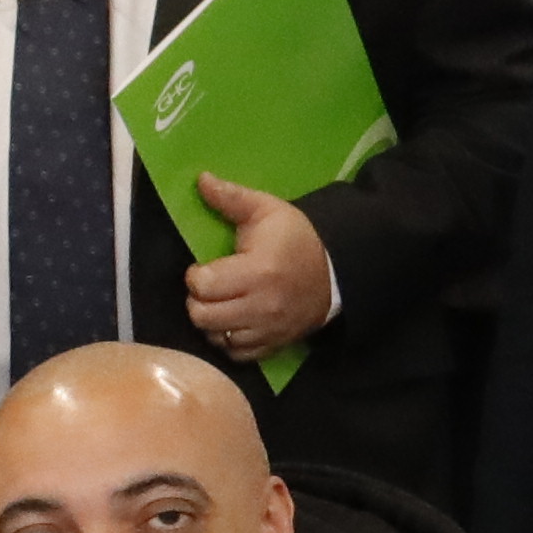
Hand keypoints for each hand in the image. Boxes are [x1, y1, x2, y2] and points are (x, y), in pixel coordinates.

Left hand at [183, 175, 338, 358]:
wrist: (337, 269)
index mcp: (257, 271)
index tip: (205, 267)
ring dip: (211, 321)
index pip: (202, 285)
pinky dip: (228, 341)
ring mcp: (268, 329)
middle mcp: (262, 306)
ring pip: (216, 338)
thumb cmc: (296, 237)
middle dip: (198, 299)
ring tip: (220, 303)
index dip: (196, 275)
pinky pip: (236, 354)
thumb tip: (200, 179)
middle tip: (210, 287)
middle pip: (202, 316)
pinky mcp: (274, 345)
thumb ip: (231, 197)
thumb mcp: (267, 210)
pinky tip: (232, 322)